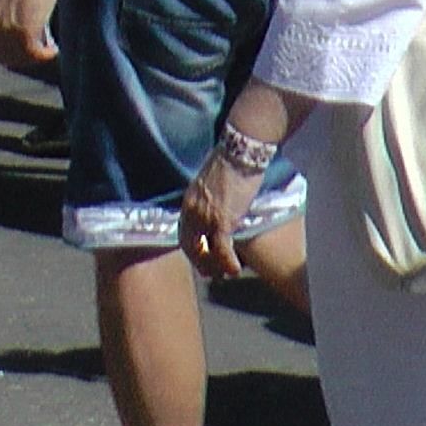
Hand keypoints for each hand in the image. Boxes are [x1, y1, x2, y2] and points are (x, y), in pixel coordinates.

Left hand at [0, 0, 61, 74]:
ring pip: (23, 57)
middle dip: (27, 58)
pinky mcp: (24, 29)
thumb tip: (34, 38)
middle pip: (9, 58)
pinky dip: (46, 55)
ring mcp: (9, 30)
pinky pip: (35, 53)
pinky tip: (55, 50)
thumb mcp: (17, 2)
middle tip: (43, 53)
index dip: (11, 57)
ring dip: (38, 57)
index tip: (27, 55)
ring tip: (51, 51)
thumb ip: (17, 20)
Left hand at [177, 142, 268, 277]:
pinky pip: (222, 249)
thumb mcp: (211, 180)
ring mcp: (206, 217)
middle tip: (211, 274)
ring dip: (215, 266)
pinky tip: (235, 269)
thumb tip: (216, 204)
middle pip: (190, 246)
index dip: (193, 248)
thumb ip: (208, 196)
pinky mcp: (223, 220)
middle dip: (200, 262)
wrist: (241, 151)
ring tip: (225, 274)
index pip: (184, 232)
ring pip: (205, 251)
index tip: (202, 256)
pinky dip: (227, 262)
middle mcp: (193, 211)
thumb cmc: (231, 160)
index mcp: (189, 201)